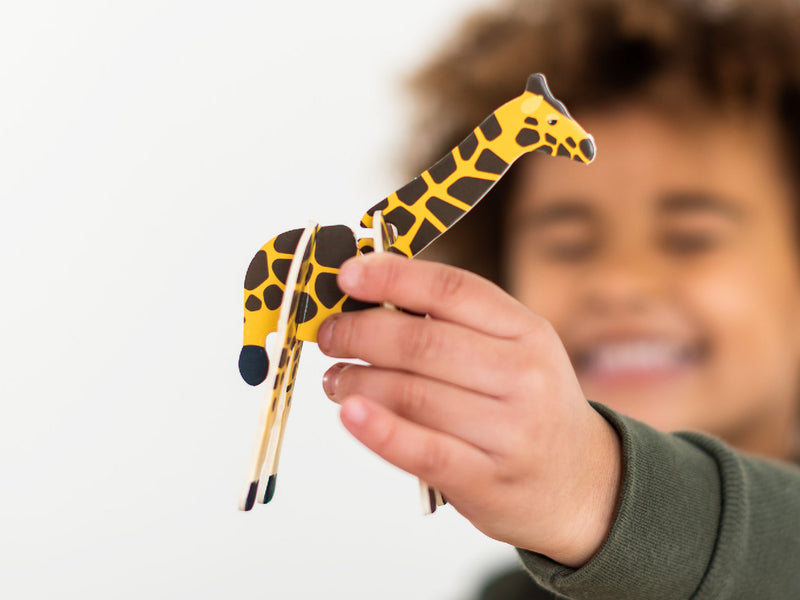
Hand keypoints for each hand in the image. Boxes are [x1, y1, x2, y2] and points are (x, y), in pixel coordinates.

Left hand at [317, 253, 620, 566]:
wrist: (584, 485)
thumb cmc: (530, 407)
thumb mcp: (516, 352)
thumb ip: (456, 324)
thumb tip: (372, 294)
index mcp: (527, 332)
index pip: (452, 290)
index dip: (392, 277)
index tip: (347, 275)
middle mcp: (523, 376)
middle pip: (423, 341)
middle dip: (360, 332)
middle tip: (330, 334)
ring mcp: (509, 431)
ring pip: (411, 393)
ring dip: (356, 381)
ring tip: (336, 379)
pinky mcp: (487, 480)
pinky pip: (422, 450)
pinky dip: (378, 429)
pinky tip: (349, 413)